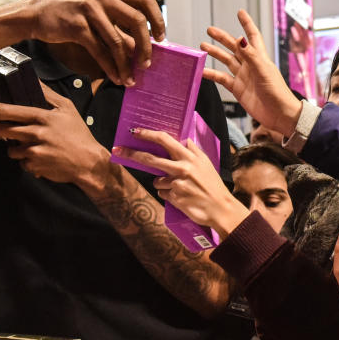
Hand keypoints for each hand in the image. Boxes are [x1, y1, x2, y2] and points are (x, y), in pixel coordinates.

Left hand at [0, 84, 109, 187]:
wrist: (88, 162)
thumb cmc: (78, 134)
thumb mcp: (67, 108)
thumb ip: (48, 94)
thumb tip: (34, 80)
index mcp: (42, 117)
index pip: (8, 111)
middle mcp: (36, 133)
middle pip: (1, 130)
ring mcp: (34, 151)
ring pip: (10, 149)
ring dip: (15, 148)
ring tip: (28, 146)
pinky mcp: (35, 166)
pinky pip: (21, 163)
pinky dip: (27, 161)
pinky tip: (38, 158)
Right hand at [28, 0, 164, 86]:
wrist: (39, 13)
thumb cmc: (73, 15)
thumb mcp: (99, 17)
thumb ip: (120, 30)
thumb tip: (141, 49)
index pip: (146, 1)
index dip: (158, 19)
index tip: (161, 38)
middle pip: (137, 20)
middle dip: (146, 46)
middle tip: (147, 64)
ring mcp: (91, 10)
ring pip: (118, 41)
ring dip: (126, 64)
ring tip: (130, 79)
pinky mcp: (77, 26)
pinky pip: (99, 50)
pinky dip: (110, 67)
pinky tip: (115, 77)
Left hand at [112, 128, 248, 237]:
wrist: (219, 208)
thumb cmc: (212, 184)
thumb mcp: (205, 163)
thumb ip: (192, 150)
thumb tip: (182, 138)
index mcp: (190, 156)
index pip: (165, 140)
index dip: (148, 134)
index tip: (135, 131)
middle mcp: (182, 168)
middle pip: (150, 158)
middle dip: (132, 153)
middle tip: (118, 150)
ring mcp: (177, 184)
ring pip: (157, 180)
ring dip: (163, 183)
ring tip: (180, 187)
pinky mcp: (174, 197)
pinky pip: (163, 193)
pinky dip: (169, 194)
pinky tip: (182, 196)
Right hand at [203, 10, 302, 137]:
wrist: (279, 115)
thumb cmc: (277, 92)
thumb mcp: (263, 71)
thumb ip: (250, 55)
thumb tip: (240, 38)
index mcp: (259, 57)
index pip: (252, 36)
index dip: (246, 23)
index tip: (240, 12)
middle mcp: (250, 64)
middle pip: (234, 46)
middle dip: (223, 38)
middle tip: (210, 30)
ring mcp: (243, 76)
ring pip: (226, 60)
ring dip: (215, 53)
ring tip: (202, 46)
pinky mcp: (238, 88)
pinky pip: (222, 78)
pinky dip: (212, 74)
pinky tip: (202, 71)